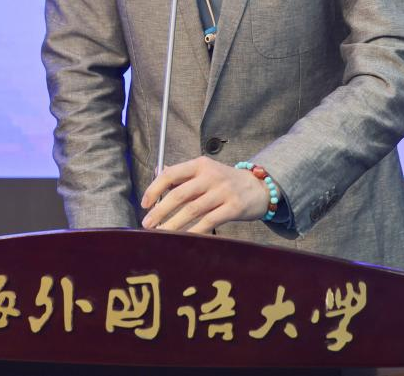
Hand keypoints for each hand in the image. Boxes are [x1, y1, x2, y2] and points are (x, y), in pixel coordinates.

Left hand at [140, 157, 270, 233]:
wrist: (259, 187)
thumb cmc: (226, 181)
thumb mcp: (206, 171)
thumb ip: (183, 175)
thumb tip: (158, 175)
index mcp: (200, 164)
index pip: (171, 174)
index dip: (154, 189)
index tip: (144, 203)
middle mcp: (211, 176)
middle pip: (179, 194)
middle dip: (160, 211)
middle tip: (147, 224)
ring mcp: (223, 192)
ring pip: (192, 210)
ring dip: (173, 224)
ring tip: (160, 234)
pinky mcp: (233, 207)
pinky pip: (209, 222)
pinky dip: (194, 232)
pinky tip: (184, 239)